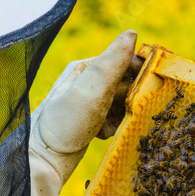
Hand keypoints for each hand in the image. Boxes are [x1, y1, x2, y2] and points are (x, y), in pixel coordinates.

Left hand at [30, 29, 137, 182]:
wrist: (42, 161)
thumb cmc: (63, 124)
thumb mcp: (91, 90)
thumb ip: (112, 63)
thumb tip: (133, 33)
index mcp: (86, 68)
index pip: (123, 60)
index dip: (141, 71)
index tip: (152, 85)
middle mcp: (87, 83)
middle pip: (126, 83)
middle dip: (133, 98)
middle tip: (129, 110)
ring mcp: (89, 105)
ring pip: (123, 104)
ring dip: (124, 115)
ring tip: (111, 125)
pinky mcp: (91, 124)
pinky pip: (115, 121)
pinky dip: (115, 128)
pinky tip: (104, 135)